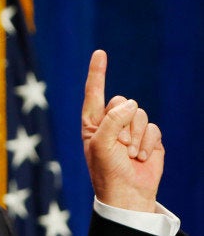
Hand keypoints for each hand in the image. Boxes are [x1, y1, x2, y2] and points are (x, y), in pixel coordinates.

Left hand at [81, 50, 163, 211]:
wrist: (128, 193)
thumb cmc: (106, 170)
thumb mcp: (101, 144)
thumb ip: (112, 120)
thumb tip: (131, 104)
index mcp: (92, 122)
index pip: (94, 93)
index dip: (97, 72)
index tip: (100, 53)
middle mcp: (111, 121)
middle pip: (121, 102)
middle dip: (122, 124)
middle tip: (119, 146)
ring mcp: (130, 129)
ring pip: (139, 114)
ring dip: (135, 137)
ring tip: (129, 154)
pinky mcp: (148, 137)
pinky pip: (152, 128)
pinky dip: (148, 143)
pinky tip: (141, 158)